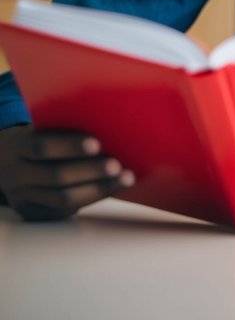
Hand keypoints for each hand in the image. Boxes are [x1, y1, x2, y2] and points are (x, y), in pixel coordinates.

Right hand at [0, 125, 133, 220]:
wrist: (8, 161)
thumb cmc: (40, 138)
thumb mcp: (42, 128)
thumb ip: (66, 126)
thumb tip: (113, 120)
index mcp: (18, 146)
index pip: (42, 146)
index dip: (70, 146)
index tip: (97, 144)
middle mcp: (16, 174)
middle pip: (55, 176)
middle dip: (91, 171)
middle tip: (118, 166)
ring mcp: (22, 196)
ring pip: (62, 199)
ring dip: (98, 189)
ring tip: (125, 179)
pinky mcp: (32, 213)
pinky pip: (64, 211)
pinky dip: (92, 200)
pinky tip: (112, 189)